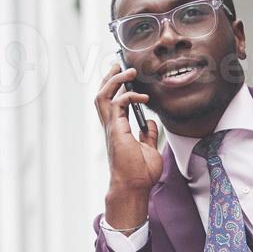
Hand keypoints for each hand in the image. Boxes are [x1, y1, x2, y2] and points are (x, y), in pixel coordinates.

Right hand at [96, 61, 162, 226]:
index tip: (124, 76)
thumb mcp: (149, 149)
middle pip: (102, 94)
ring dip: (114, 80)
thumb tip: (150, 122)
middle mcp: (111, 126)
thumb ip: (148, 134)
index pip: (111, 102)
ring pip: (103, 95)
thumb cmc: (140, 173)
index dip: (115, 87)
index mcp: (117, 129)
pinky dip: (128, 96)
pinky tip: (142, 97)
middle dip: (109, 77)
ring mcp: (111, 127)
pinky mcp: (116, 130)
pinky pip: (117, 104)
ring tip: (127, 71)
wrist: (134, 186)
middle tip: (119, 64)